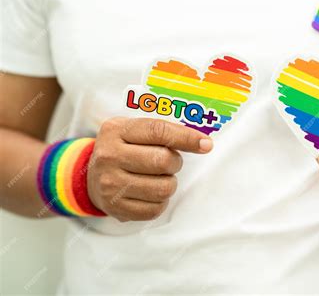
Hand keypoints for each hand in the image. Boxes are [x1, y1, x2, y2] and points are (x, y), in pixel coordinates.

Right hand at [87, 117, 212, 221]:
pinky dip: (160, 202)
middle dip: (175, 162)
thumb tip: (204, 143)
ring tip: (158, 178)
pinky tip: (150, 193)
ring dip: (169, 183)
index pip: (158, 131)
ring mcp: (110, 184)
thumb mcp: (133, 131)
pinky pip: (155, 209)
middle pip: (163, 161)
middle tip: (169, 162)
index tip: (206, 144)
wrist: (90, 177)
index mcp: (116, 130)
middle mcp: (109, 156)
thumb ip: (163, 132)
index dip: (186, 137)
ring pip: (163, 188)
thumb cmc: (123, 149)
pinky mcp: (115, 208)